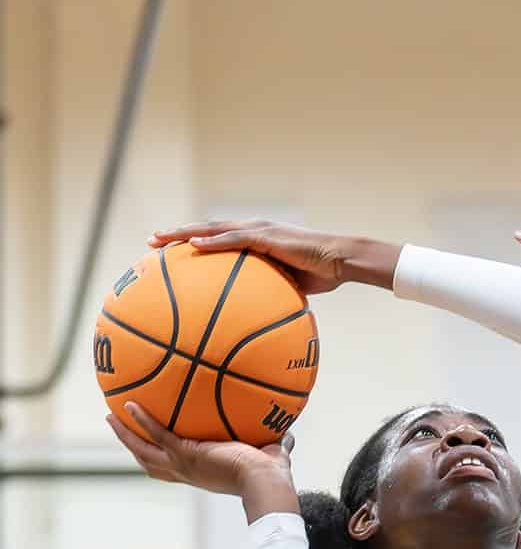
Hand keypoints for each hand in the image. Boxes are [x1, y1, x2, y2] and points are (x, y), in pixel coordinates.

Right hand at [109, 402, 293, 499]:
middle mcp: (187, 472)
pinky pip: (157, 433)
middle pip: (149, 463)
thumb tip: (290, 435)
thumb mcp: (270, 455)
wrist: (265, 480)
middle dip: (132, 446)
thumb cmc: (271, 474)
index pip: (173, 468)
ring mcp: (183, 464)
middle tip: (118, 429)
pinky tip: (128, 404)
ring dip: (126, 435)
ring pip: (143, 451)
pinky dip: (142, 420)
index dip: (159, 458)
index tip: (151, 446)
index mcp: (201, 473)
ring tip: (110, 416)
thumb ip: (276, 444)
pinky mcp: (186, 453)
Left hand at [147, 221, 399, 293]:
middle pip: (206, 229)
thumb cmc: (321, 273)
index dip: (192, 242)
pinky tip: (191, 246)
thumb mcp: (290, 287)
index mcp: (256, 240)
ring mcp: (258, 230)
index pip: (218, 238)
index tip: (169, 251)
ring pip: (212, 229)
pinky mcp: (266, 236)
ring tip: (159, 239)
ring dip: (184, 233)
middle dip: (177, 234)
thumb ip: (271, 294)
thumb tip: (258, 319)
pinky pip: (232, 239)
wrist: (341, 260)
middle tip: (151, 242)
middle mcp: (252, 230)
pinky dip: (211, 241)